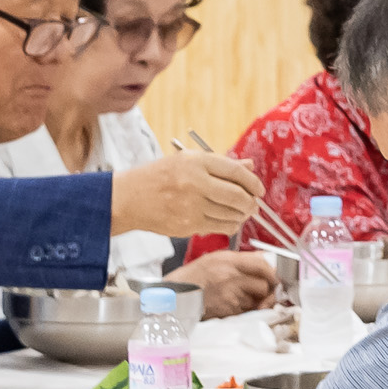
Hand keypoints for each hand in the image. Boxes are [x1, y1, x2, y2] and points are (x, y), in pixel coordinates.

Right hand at [111, 151, 261, 239]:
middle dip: (251, 203)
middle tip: (253, 204)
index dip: (253, 182)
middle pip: (238, 196)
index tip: (258, 189)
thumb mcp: (188, 161)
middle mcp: (195, 183)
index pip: (236, 172)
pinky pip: (219, 227)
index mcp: (196, 162)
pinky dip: (230, 225)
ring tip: (241, 212)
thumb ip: (220, 165)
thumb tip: (249, 167)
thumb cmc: (159, 177)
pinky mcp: (188, 225)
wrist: (128, 198)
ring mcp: (191, 206)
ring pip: (231, 214)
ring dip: (241, 215)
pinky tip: (228, 221)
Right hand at [167, 250, 278, 317]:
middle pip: (264, 285)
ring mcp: (230, 297)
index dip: (273, 272)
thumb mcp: (216, 258)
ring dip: (259, 300)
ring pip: (259, 301)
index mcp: (228, 261)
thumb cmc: (195, 276)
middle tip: (265, 289)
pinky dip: (248, 309)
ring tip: (248, 296)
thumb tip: (266, 260)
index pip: (262, 265)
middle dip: (268, 288)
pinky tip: (238, 305)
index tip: (275, 276)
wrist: (176, 297)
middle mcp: (231, 278)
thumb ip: (241, 259)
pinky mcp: (229, 313)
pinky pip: (248, 312)